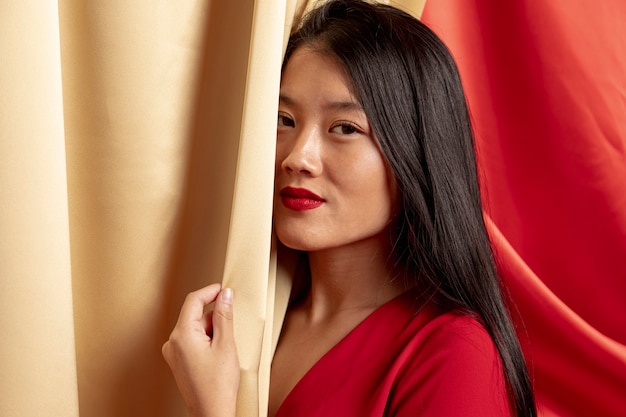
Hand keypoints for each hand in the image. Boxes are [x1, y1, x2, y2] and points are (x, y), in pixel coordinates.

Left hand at [163, 284, 239, 416]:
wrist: (211, 413)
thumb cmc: (218, 385)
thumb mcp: (226, 344)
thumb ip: (224, 316)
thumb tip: (225, 295)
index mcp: (181, 335)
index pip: (193, 301)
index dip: (210, 292)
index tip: (225, 290)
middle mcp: (172, 342)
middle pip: (194, 315)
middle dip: (214, 314)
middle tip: (232, 321)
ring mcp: (173, 353)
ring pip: (194, 328)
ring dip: (211, 328)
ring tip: (226, 345)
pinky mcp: (177, 361)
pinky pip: (191, 340)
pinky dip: (206, 339)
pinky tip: (219, 351)